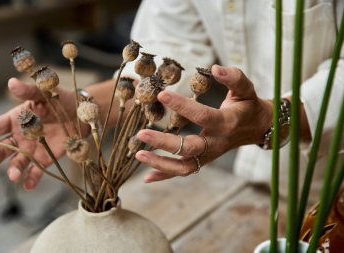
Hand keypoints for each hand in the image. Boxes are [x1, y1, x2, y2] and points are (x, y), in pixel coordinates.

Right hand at [0, 78, 87, 190]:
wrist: (82, 114)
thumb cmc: (61, 100)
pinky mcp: (45, 159)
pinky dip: (32, 179)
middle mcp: (20, 137)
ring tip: (14, 176)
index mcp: (15, 119)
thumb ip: (29, 91)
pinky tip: (28, 186)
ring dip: (13, 170)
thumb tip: (12, 82)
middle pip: (0, 149)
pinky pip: (36, 171)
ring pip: (17, 162)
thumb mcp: (45, 94)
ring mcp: (31, 149)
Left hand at [135, 64, 272, 182]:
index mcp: (226, 123)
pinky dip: (165, 175)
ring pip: (185, 167)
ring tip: (138, 155)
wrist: (258, 128)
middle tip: (141, 134)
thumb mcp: (246, 88)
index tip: (162, 94)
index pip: (202, 116)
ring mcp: (209, 155)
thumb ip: (233, 77)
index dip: (182, 106)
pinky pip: (184, 171)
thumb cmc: (249, 106)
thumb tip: (214, 68)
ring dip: (161, 164)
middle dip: (164, 143)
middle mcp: (216, 143)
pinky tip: (147, 177)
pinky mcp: (204, 160)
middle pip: (189, 148)